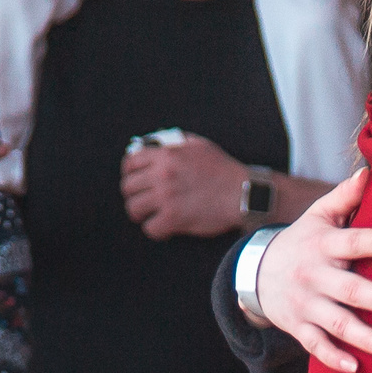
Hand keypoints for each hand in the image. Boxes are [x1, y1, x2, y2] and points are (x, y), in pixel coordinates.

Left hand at [122, 135, 253, 238]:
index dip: (129, 173)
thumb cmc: (223, 169)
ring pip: (133, 208)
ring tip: (150, 215)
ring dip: (140, 213)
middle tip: (144, 200)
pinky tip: (164, 227)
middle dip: (134, 194)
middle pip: (128, 187)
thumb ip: (175, 142)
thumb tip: (153, 144)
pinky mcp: (174, 219)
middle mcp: (162, 175)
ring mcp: (166, 197)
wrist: (243, 193)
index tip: (135, 180)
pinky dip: (155, 229)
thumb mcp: (199, 145)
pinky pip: (149, 228)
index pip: (130, 162)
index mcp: (166, 155)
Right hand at [251, 170, 371, 372]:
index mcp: (324, 245)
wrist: (256, 272)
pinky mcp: (298, 327)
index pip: (353, 242)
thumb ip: (345, 197)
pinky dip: (334, 359)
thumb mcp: (318, 215)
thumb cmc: (304, 240)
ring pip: (337, 323)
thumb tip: (370, 170)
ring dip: (366, 338)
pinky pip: (316, 346)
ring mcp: (305, 304)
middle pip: (350, 290)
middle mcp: (314, 276)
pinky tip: (356, 369)